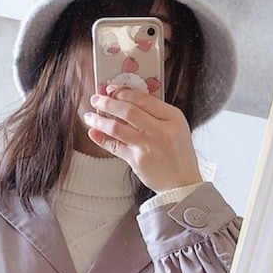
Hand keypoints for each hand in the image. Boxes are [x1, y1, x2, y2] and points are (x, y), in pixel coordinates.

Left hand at [84, 88, 201, 192]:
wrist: (182, 183)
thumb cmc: (178, 155)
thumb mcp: (176, 127)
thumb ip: (156, 114)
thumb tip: (127, 101)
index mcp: (173, 117)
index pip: (144, 98)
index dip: (124, 92)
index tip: (112, 89)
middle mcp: (161, 130)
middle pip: (128, 111)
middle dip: (108, 102)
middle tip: (96, 99)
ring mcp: (148, 146)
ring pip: (117, 128)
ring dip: (100, 120)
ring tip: (90, 116)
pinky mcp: (137, 161)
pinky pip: (115, 146)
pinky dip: (102, 139)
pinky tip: (94, 133)